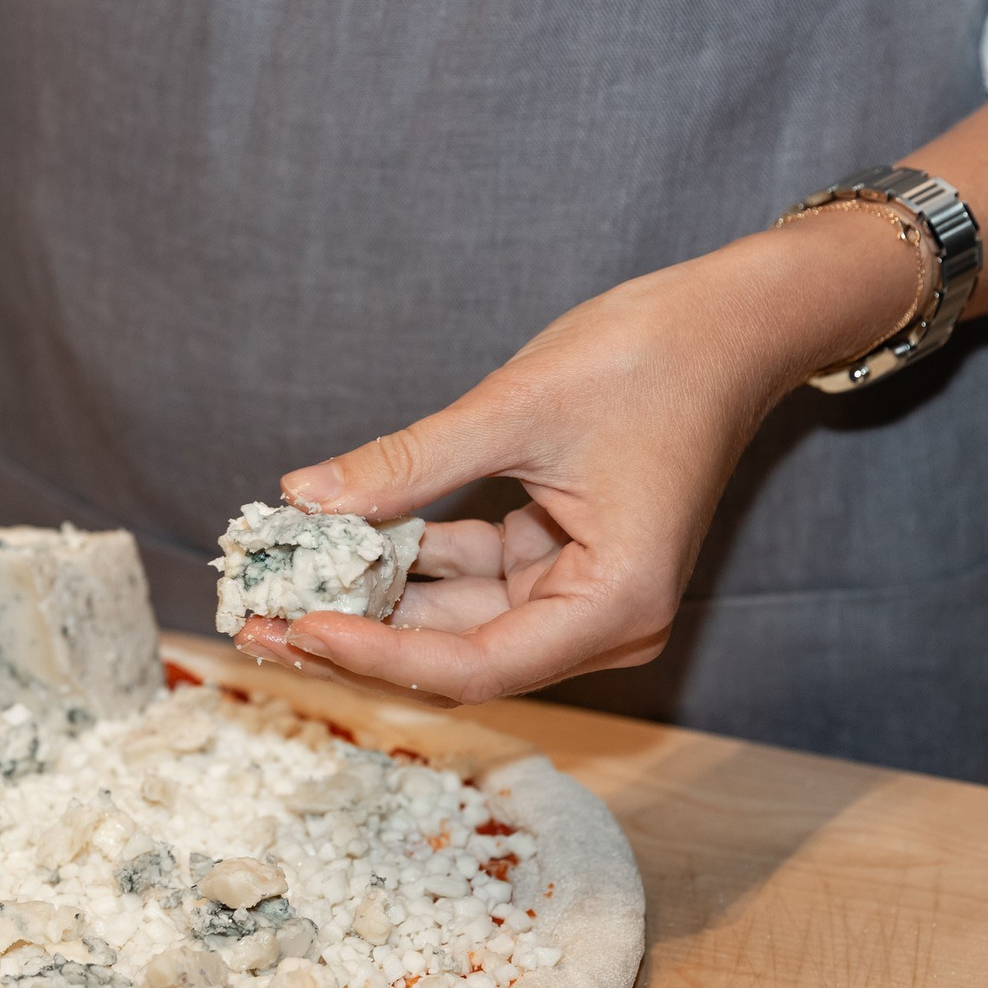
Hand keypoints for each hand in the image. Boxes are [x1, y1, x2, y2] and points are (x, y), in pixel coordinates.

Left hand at [233, 209, 921, 705]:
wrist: (733, 321)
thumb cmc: (654, 358)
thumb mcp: (515, 409)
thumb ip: (408, 463)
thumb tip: (302, 498)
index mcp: (615, 605)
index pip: (475, 665)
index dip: (379, 655)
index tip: (297, 628)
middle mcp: (603, 618)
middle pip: (458, 654)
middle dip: (357, 634)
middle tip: (254, 619)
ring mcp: (580, 590)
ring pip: (456, 618)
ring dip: (373, 598)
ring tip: (276, 581)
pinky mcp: (561, 557)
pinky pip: (471, 575)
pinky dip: (408, 559)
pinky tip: (336, 537)